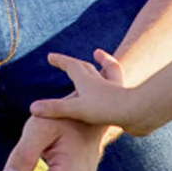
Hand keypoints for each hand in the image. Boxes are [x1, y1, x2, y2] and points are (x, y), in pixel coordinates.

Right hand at [27, 48, 151, 136]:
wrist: (138, 113)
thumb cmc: (106, 109)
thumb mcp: (76, 109)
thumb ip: (55, 108)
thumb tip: (33, 108)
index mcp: (86, 80)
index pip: (70, 65)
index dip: (60, 61)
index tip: (50, 56)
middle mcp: (100, 80)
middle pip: (86, 67)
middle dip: (74, 63)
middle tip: (67, 61)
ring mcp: (114, 89)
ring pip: (107, 72)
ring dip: (102, 63)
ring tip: (100, 57)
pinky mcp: (124, 99)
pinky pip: (118, 86)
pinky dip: (114, 82)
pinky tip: (115, 87)